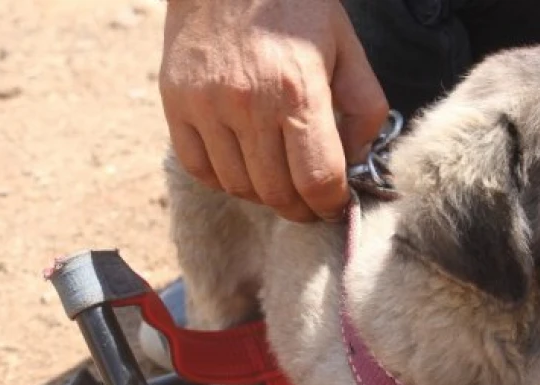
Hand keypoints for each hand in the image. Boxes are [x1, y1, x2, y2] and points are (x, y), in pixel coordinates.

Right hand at [158, 0, 388, 221]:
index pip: (317, 180)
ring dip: (264, 195)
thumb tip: (355, 163)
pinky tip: (243, 164)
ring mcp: (207, 107)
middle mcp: (249, 105)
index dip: (331, 205)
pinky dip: (225, 179)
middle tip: (310, 203)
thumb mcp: (347, 48)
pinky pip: (200, 169)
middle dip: (301, 208)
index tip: (335, 205)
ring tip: (279, 180)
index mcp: (298, 91)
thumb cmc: (295, 7)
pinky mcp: (176, 105)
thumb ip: (363, 110)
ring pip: (239, 187)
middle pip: (277, 193)